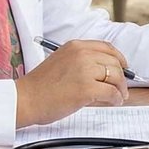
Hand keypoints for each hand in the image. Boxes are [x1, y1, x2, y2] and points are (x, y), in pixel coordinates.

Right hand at [14, 39, 128, 127]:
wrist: (25, 99)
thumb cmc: (40, 86)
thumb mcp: (62, 62)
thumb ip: (82, 63)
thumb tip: (106, 73)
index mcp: (75, 46)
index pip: (107, 47)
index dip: (119, 58)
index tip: (123, 67)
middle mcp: (82, 54)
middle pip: (114, 62)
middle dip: (121, 77)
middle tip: (121, 88)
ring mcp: (85, 71)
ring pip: (116, 77)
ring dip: (120, 89)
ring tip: (118, 97)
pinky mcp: (87, 89)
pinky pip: (112, 92)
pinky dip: (116, 98)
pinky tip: (113, 102)